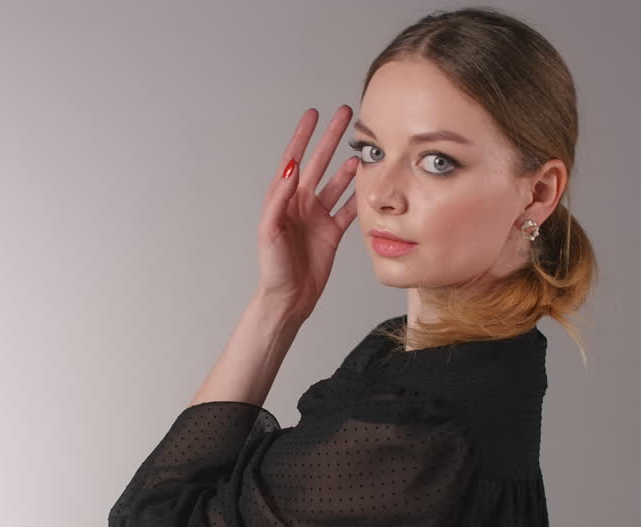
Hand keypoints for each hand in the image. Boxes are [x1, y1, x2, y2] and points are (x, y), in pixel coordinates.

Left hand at [256, 105, 359, 318]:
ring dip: (349, 167)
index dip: (303, 136)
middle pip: (319, 163)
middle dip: (331, 139)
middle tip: (345, 116)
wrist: (288, 298)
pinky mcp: (332, 232)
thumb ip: (279, 199)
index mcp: (283, 200)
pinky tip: (370, 184)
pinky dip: (359, 196)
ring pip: (337, 183)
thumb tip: (291, 169)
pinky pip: (348, 209)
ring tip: (363, 150)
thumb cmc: (273, 268)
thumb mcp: (270, 231)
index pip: (294, 160)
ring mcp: (318, 217)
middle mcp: (301, 204)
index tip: (313, 114)